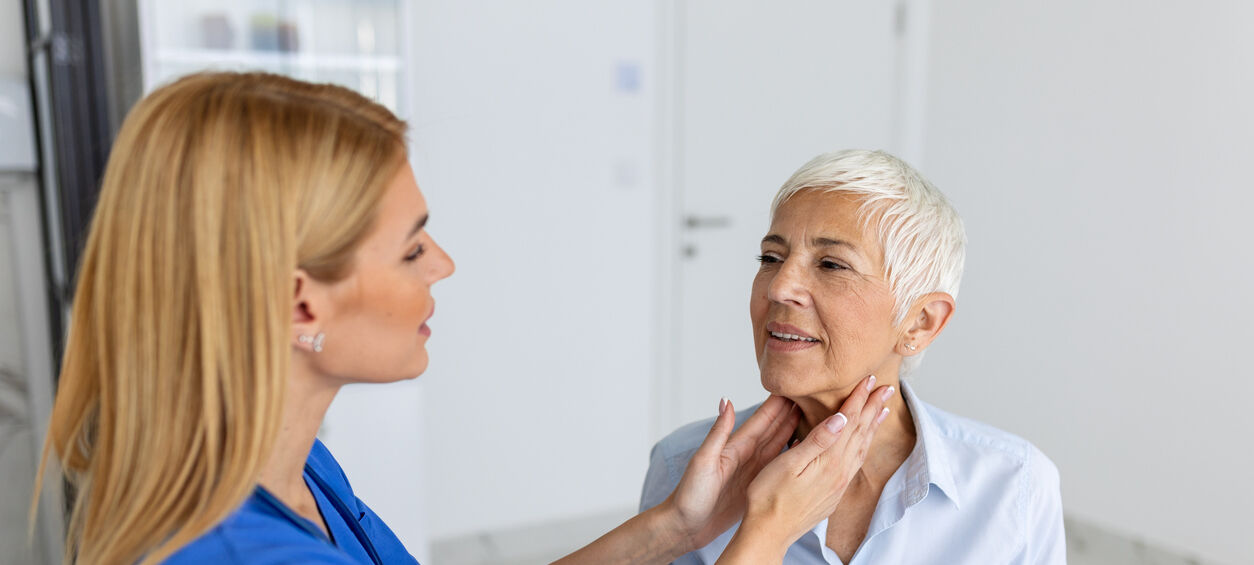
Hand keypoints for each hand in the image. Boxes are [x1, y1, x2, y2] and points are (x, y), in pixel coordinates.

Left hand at [658, 394, 800, 551]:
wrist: (685, 526)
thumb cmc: (689, 495)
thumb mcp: (703, 461)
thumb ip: (718, 433)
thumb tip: (726, 400)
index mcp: (735, 447)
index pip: (761, 420)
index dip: (778, 404)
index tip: (796, 386)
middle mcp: (745, 455)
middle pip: (774, 429)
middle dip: (793, 412)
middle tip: (815, 396)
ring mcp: (752, 470)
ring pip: (779, 445)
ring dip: (795, 430)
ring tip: (816, 416)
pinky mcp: (755, 487)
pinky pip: (778, 467)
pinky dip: (792, 456)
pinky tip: (803, 450)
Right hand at [719, 375, 893, 561]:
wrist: (768, 533)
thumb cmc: (768, 497)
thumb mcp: (789, 464)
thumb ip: (818, 440)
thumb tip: (841, 417)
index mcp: (829, 461)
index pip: (848, 422)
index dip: (858, 398)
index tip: (869, 379)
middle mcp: (840, 472)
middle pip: (860, 433)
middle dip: (873, 408)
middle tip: (887, 388)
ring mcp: (838, 484)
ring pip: (861, 448)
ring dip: (872, 426)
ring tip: (883, 410)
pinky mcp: (834, 494)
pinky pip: (856, 462)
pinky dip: (863, 446)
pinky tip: (863, 442)